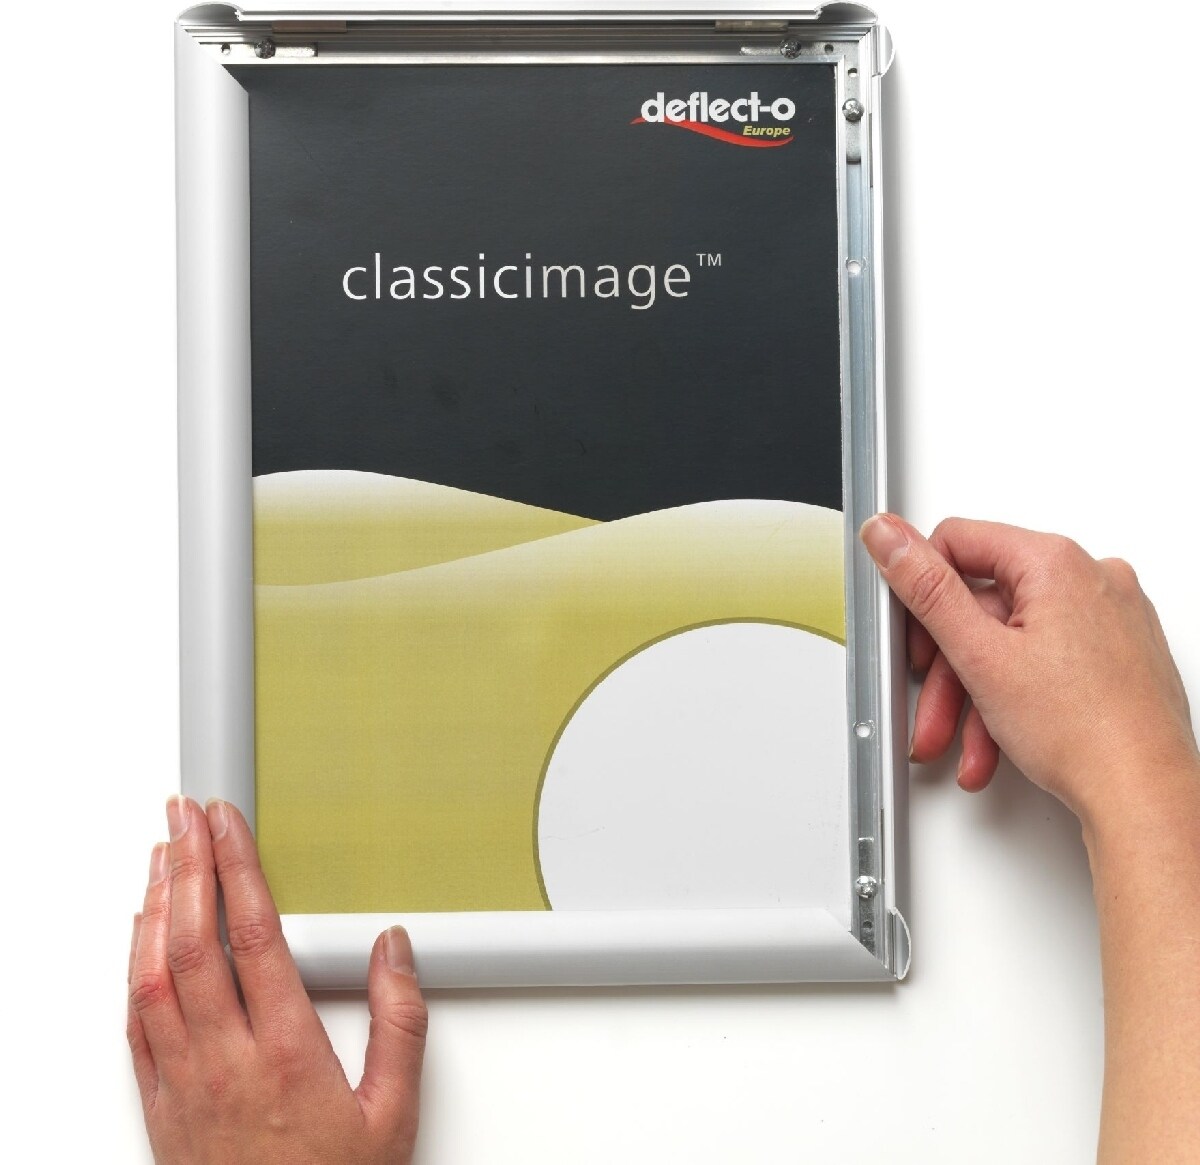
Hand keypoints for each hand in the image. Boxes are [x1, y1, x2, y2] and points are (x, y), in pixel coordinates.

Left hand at [127, 797, 426, 1163]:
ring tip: (161, 853)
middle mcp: (224, 1062)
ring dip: (155, 905)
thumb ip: (399, 1022)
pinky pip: (134, 1021)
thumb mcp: (394, 1115)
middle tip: (185, 813)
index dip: (237, 868)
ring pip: (152, 976)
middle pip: (192, 943)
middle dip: (188, 865)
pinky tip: (140, 933)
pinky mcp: (159, 1107)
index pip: (252, 935)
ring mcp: (182, 1084)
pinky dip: (133, 964)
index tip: (228, 823)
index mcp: (285, 1053)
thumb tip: (393, 948)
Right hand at [860, 515, 1198, 822]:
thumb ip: (926, 588)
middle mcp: (1092, 578)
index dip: (922, 589)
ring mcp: (1110, 616)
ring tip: (965, 742)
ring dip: (975, 695)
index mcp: (1056, 562)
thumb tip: (889, 535)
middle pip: (983, 604)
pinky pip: (1046, 660)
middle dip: (947, 667)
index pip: (958, 542)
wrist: (1144, 796)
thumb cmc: (1086, 732)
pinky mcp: (1118, 652)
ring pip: (1012, 640)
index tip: (912, 630)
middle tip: (933, 705)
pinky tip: (1000, 739)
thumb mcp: (979, 655)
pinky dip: (1015, 698)